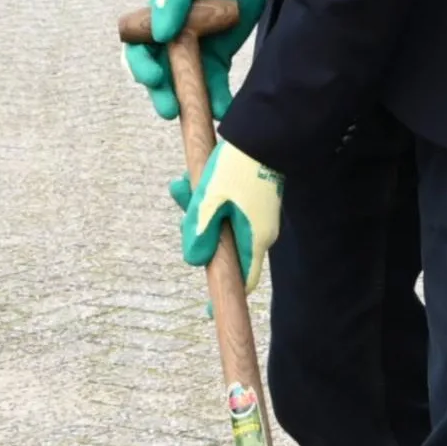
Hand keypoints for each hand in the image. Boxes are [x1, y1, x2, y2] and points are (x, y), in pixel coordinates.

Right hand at [127, 0, 274, 120]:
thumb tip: (159, 32)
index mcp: (153, 24)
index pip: (136, 50)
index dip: (139, 67)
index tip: (152, 77)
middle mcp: (168, 44)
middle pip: (156, 75)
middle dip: (160, 94)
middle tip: (169, 110)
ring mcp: (192, 56)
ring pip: (182, 87)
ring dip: (186, 104)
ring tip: (196, 117)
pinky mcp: (216, 64)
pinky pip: (213, 88)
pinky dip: (217, 101)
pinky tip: (222, 110)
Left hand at [173, 135, 284, 289]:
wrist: (266, 134)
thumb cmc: (238, 166)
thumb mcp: (210, 199)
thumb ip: (200, 231)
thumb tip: (194, 261)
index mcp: (254, 238)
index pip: (243, 281)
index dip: (224, 297)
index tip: (207, 311)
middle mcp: (261, 232)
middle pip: (224, 248)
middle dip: (197, 231)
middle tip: (180, 195)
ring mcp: (260, 216)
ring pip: (223, 224)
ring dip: (200, 209)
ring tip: (182, 182)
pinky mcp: (257, 199)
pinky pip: (228, 208)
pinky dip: (210, 198)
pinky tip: (195, 178)